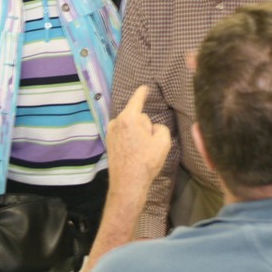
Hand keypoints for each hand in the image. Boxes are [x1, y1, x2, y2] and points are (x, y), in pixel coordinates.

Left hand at [106, 86, 170, 205]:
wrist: (128, 184)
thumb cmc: (146, 162)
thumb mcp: (163, 142)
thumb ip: (160, 127)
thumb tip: (152, 128)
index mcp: (129, 118)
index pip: (137, 100)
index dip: (142, 93)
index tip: (145, 87)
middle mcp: (116, 122)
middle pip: (137, 117)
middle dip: (144, 125)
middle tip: (148, 145)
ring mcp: (110, 132)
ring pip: (131, 126)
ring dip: (137, 133)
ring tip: (141, 152)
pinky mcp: (109, 142)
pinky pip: (125, 135)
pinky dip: (130, 140)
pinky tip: (134, 154)